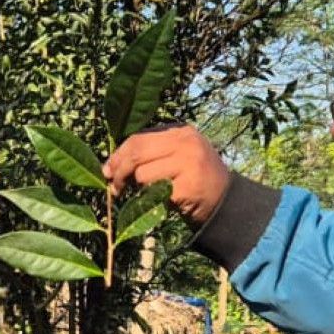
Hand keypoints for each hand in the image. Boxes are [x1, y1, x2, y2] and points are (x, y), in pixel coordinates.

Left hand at [102, 124, 233, 224]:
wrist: (226, 202)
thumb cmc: (194, 179)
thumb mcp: (177, 156)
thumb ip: (151, 153)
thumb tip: (110, 164)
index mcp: (180, 131)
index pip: (138, 137)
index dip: (118, 154)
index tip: (107, 169)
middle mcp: (185, 142)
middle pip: (136, 152)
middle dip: (119, 170)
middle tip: (114, 186)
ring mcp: (187, 163)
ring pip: (141, 174)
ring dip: (136, 188)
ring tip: (145, 194)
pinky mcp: (186, 186)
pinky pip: (153, 193)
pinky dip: (151, 200)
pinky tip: (160, 202)